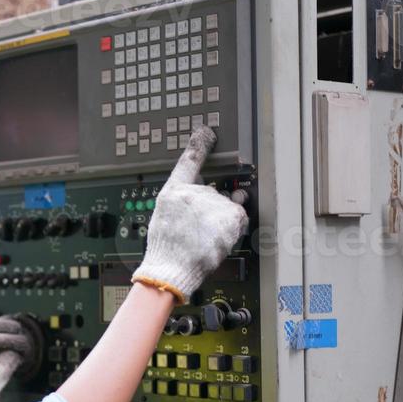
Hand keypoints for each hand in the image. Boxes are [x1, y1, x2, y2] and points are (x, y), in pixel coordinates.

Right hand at [131, 125, 249, 304]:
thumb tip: (200, 193)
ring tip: (208, 236)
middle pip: (212, 192)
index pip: (189, 160)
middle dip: (211, 208)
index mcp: (174, 191)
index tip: (207, 131)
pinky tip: (218, 239)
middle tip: (199, 230)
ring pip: (227, 205)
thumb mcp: (163, 217)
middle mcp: (194, 192)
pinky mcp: (230, 217)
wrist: (170, 269)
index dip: (200, 144)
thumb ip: (182, 202)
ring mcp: (213, 204)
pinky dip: (233, 228)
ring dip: (222, 218)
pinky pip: (239, 217)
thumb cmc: (166, 249)